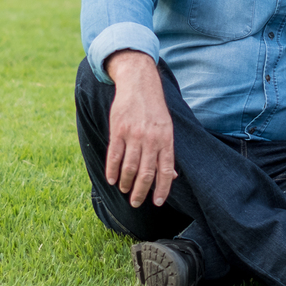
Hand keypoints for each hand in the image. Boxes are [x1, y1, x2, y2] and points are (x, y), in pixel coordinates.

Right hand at [104, 51, 176, 207]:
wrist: (139, 83)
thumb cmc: (155, 109)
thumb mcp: (167, 128)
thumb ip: (167, 152)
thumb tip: (173, 176)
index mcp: (166, 139)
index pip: (166, 170)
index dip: (162, 189)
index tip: (157, 202)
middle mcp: (151, 139)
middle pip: (146, 173)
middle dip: (140, 192)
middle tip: (135, 202)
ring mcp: (133, 134)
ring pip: (129, 167)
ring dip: (126, 183)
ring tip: (124, 190)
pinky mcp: (118, 130)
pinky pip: (114, 155)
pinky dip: (112, 171)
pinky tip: (112, 180)